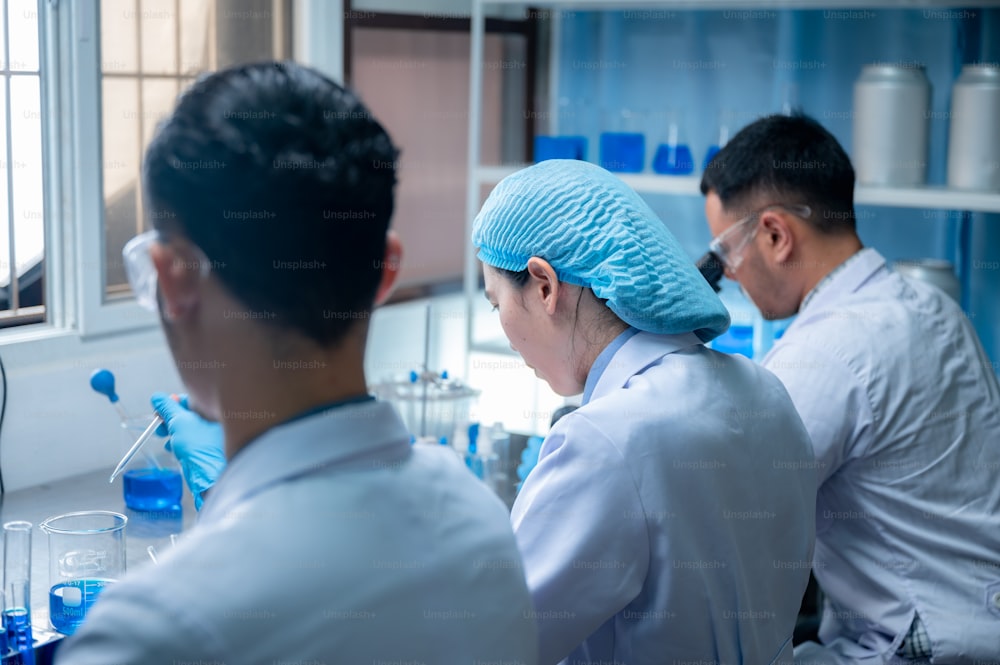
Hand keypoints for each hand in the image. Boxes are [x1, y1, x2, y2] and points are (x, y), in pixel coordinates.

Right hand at [151, 392, 225, 509]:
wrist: (211, 474)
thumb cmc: (200, 446)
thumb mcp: (179, 421)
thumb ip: (167, 408)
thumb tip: (157, 398)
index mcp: (213, 409)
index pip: (190, 399)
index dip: (172, 403)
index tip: (159, 410)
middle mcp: (215, 420)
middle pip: (187, 414)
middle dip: (170, 420)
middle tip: (160, 426)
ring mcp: (213, 435)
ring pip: (188, 428)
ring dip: (173, 432)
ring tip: (166, 439)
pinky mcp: (209, 448)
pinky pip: (191, 441)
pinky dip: (180, 443)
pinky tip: (174, 449)